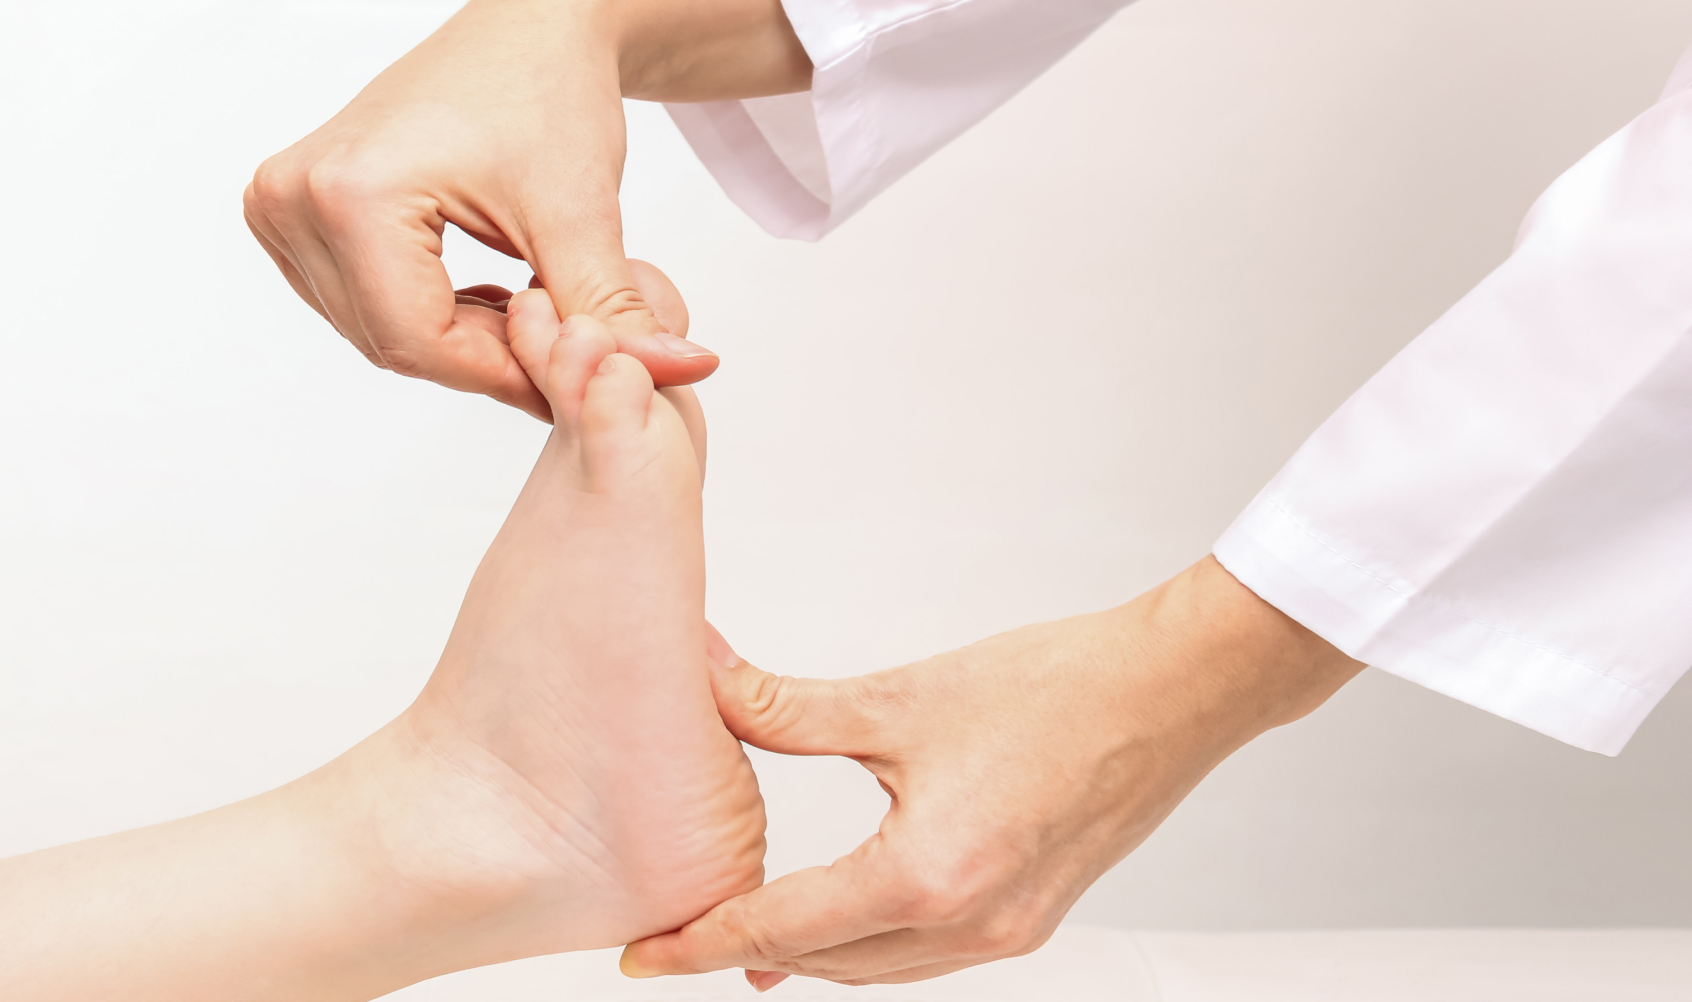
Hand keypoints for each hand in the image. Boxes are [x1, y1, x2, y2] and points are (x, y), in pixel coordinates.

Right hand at [242, 0, 808, 418]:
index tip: (566, 380)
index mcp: (352, 193)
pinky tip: (485, 291)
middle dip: (484, 357)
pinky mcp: (293, 208)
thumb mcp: (582, 216)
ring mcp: (283, 203)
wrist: (527, 28)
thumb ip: (612, 315)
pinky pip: (360, 301)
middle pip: (393, 340)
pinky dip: (427, 312)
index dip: (501, 375)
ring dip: (458, 338)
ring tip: (528, 303)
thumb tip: (674, 377)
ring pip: (377, 331)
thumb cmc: (549, 91)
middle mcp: (295, 197)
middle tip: (558, 343)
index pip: (419, 341)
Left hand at [625, 556, 1362, 987]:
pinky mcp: (1030, 917)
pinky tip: (839, 917)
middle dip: (744, 952)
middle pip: (824, 963)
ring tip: (744, 936)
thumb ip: (788, 707)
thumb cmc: (1057, 687)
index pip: (781, 927)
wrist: (1173, 692)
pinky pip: (924, 957)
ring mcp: (1006, 931)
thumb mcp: (901, 699)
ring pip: (875, 969)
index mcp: (927, 875)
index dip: (700, 942)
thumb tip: (705, 681)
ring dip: (807, 955)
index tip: (641, 954)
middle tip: (676, 936)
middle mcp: (968, 924)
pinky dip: (868, 945)